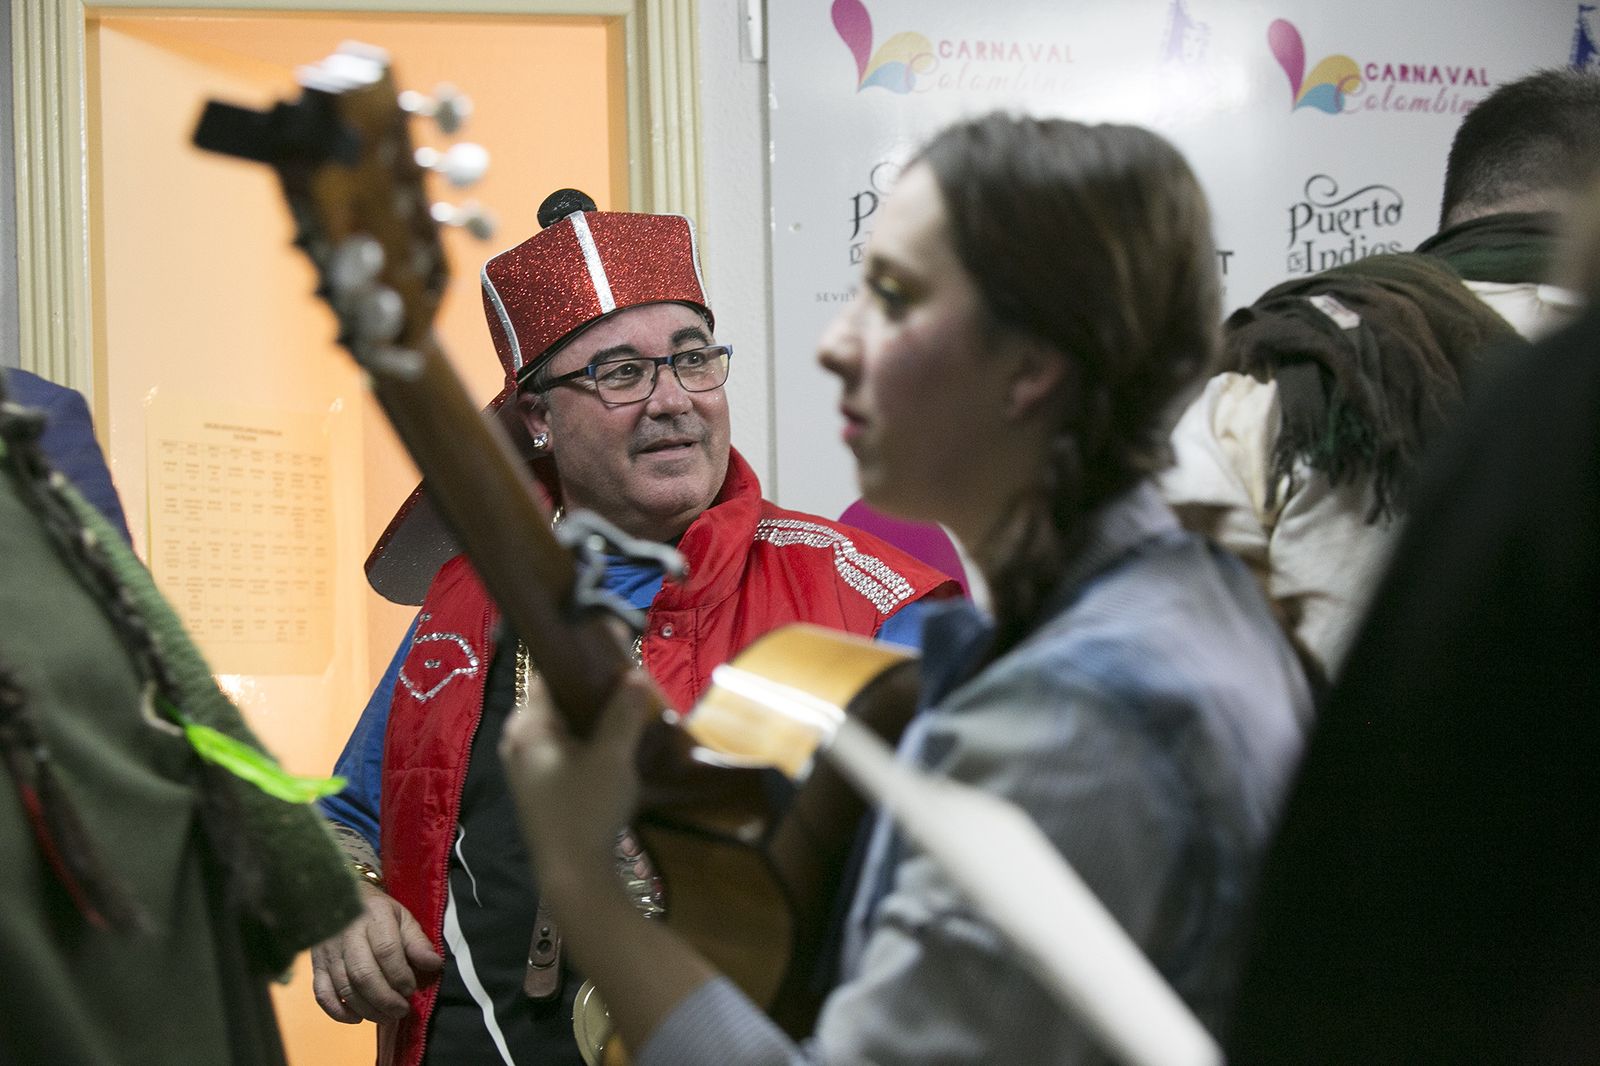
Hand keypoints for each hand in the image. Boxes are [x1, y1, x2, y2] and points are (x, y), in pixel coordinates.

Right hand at [310, 881, 443, 1022]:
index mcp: (374, 917)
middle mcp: (347, 935)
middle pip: (363, 974)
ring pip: (344, 988)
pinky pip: (323, 994)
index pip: (386, 951)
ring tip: (387, 1017)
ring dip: (367, 1009)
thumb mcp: (403, 918)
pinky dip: (339, 1012)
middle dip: (385, 999)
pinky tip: (357, 1018)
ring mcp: (328, 952)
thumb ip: (417, 942)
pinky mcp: (316, 966)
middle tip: (401, 1011)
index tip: (411, 989)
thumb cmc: (378, 913)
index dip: (400, 975)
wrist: (341, 899)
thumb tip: (434, 964)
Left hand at [498, 669, 653, 872]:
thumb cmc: (586, 809)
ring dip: (593, 716)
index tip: (613, 643)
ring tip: (630, 706)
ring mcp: (526, 766)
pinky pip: (564, 747)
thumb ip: (623, 713)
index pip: (549, 671)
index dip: (581, 655)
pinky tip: (617, 742)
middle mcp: (518, 740)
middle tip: (630, 678)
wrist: (573, 875)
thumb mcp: (612, 757)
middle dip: (593, 687)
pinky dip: (588, 739)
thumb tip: (635, 674)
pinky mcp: (539, 787)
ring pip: (563, 724)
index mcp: (527, 726)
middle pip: (557, 698)